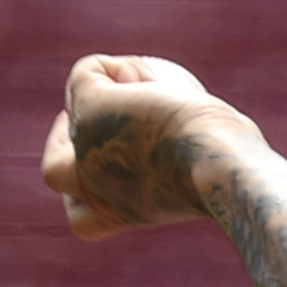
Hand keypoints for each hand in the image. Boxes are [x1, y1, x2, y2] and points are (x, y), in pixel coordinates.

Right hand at [39, 54, 267, 237]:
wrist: (218, 162)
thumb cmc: (231, 175)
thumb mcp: (208, 176)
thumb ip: (190, 168)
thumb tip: (195, 132)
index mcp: (121, 214)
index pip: (86, 219)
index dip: (92, 191)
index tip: (127, 165)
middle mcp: (94, 188)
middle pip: (55, 174)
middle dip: (63, 149)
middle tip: (90, 123)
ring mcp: (86, 146)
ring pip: (66, 122)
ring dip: (90, 101)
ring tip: (134, 90)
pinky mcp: (91, 106)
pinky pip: (88, 74)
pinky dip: (114, 68)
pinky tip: (149, 76)